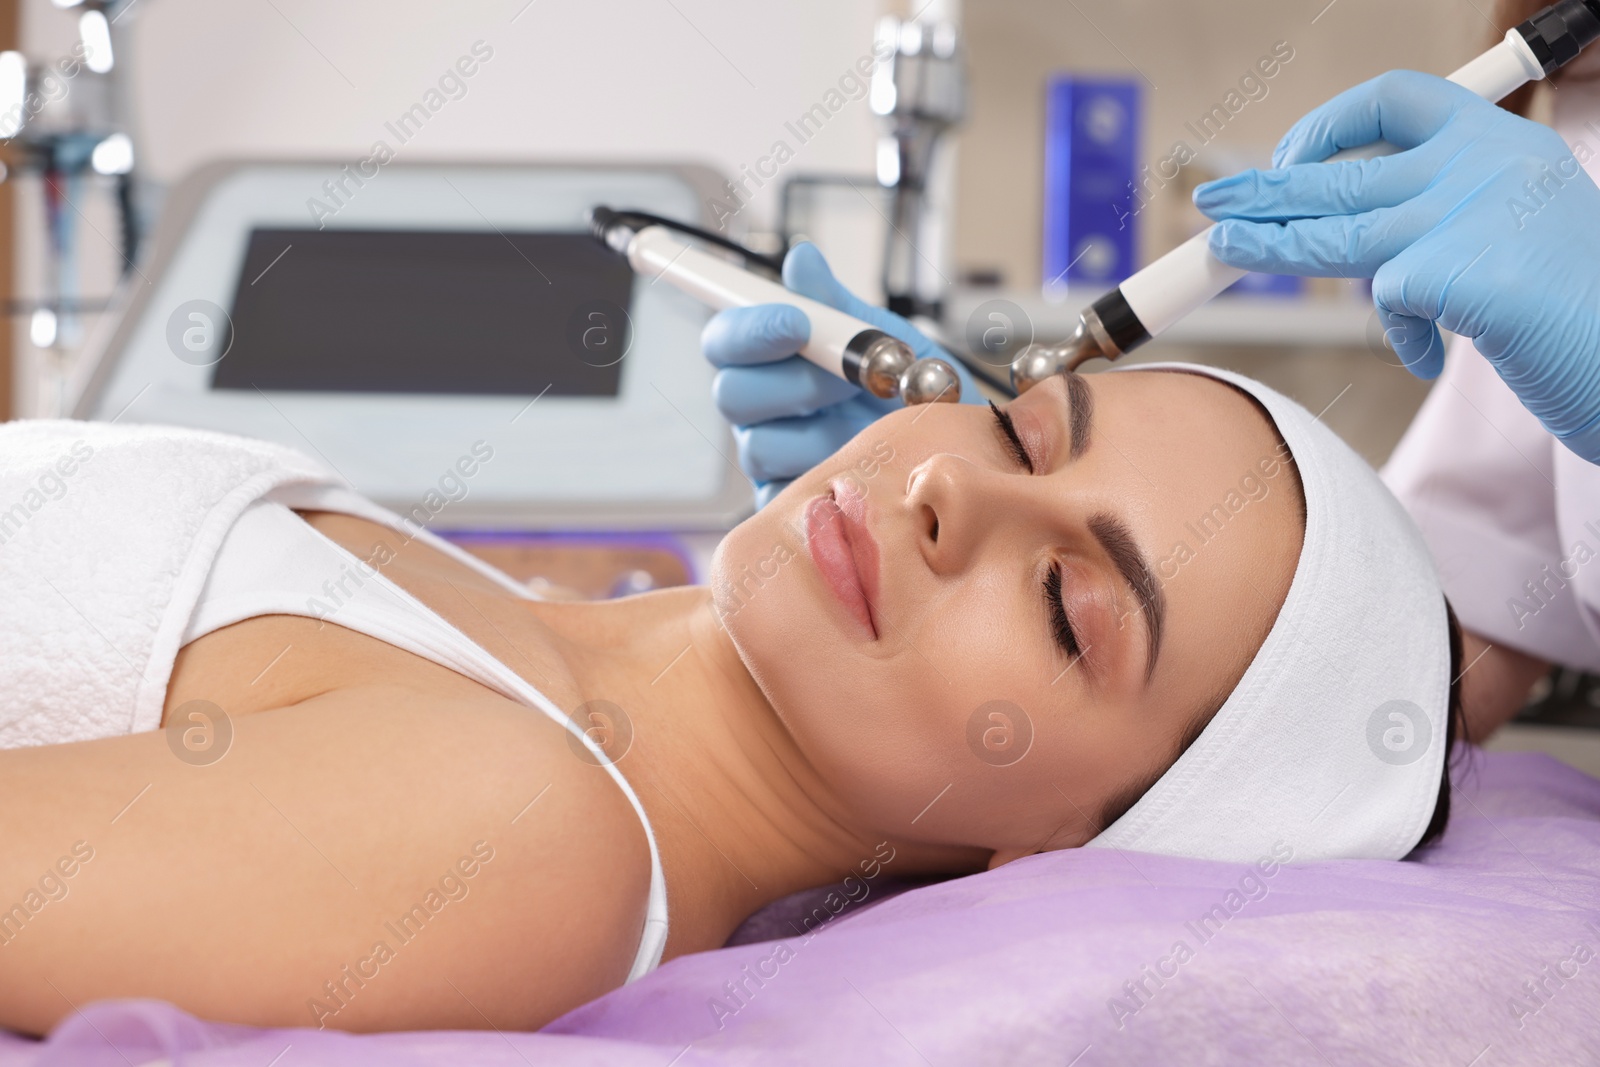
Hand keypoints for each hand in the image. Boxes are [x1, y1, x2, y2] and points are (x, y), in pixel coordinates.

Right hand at [702, 242, 979, 506]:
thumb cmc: (910, 391)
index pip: (725, 339)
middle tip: (851, 380)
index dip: (749, 329)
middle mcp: (760, 408)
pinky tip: (864, 465)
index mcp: (771, 360)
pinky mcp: (787, 505)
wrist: (950, 451)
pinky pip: (786, 495)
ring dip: (821, 432)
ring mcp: (770, 458)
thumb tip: (800, 262)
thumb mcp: (887, 338)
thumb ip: (838, 304)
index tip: (797, 325)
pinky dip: (829, 476)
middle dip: (795, 383)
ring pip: (759, 445)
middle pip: (731, 394)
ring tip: (871, 426)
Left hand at [1194, 70, 1599, 462]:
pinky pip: (1390, 301)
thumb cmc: (1584, 308)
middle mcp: (1485, 166)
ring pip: (1338, 229)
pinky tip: (1432, 354)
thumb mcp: (1516, 237)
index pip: (1397, 100)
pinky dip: (1405, 335)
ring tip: (1224, 246)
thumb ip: (1444, 221)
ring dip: (1270, 241)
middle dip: (1272, 191)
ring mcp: (1470, 214)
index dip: (1332, 124)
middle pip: (1346, 174)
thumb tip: (1354, 238)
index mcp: (1502, 144)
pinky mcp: (1457, 269)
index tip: (1294, 156)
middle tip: (1218, 201)